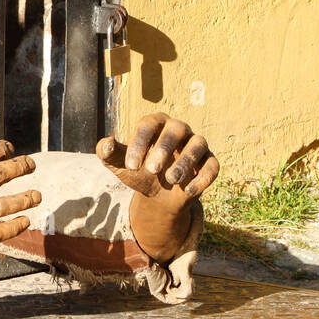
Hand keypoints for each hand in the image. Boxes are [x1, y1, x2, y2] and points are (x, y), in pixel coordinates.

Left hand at [96, 113, 218, 262]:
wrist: (158, 194)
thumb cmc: (139, 171)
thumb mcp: (120, 165)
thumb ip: (108, 154)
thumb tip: (105, 145)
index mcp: (155, 124)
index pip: (148, 125)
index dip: (140, 143)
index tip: (131, 166)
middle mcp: (178, 129)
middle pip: (176, 129)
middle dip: (164, 148)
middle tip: (152, 170)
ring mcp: (196, 145)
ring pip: (198, 144)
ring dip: (185, 162)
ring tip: (171, 179)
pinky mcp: (209, 162)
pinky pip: (212, 165)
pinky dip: (202, 178)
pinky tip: (187, 191)